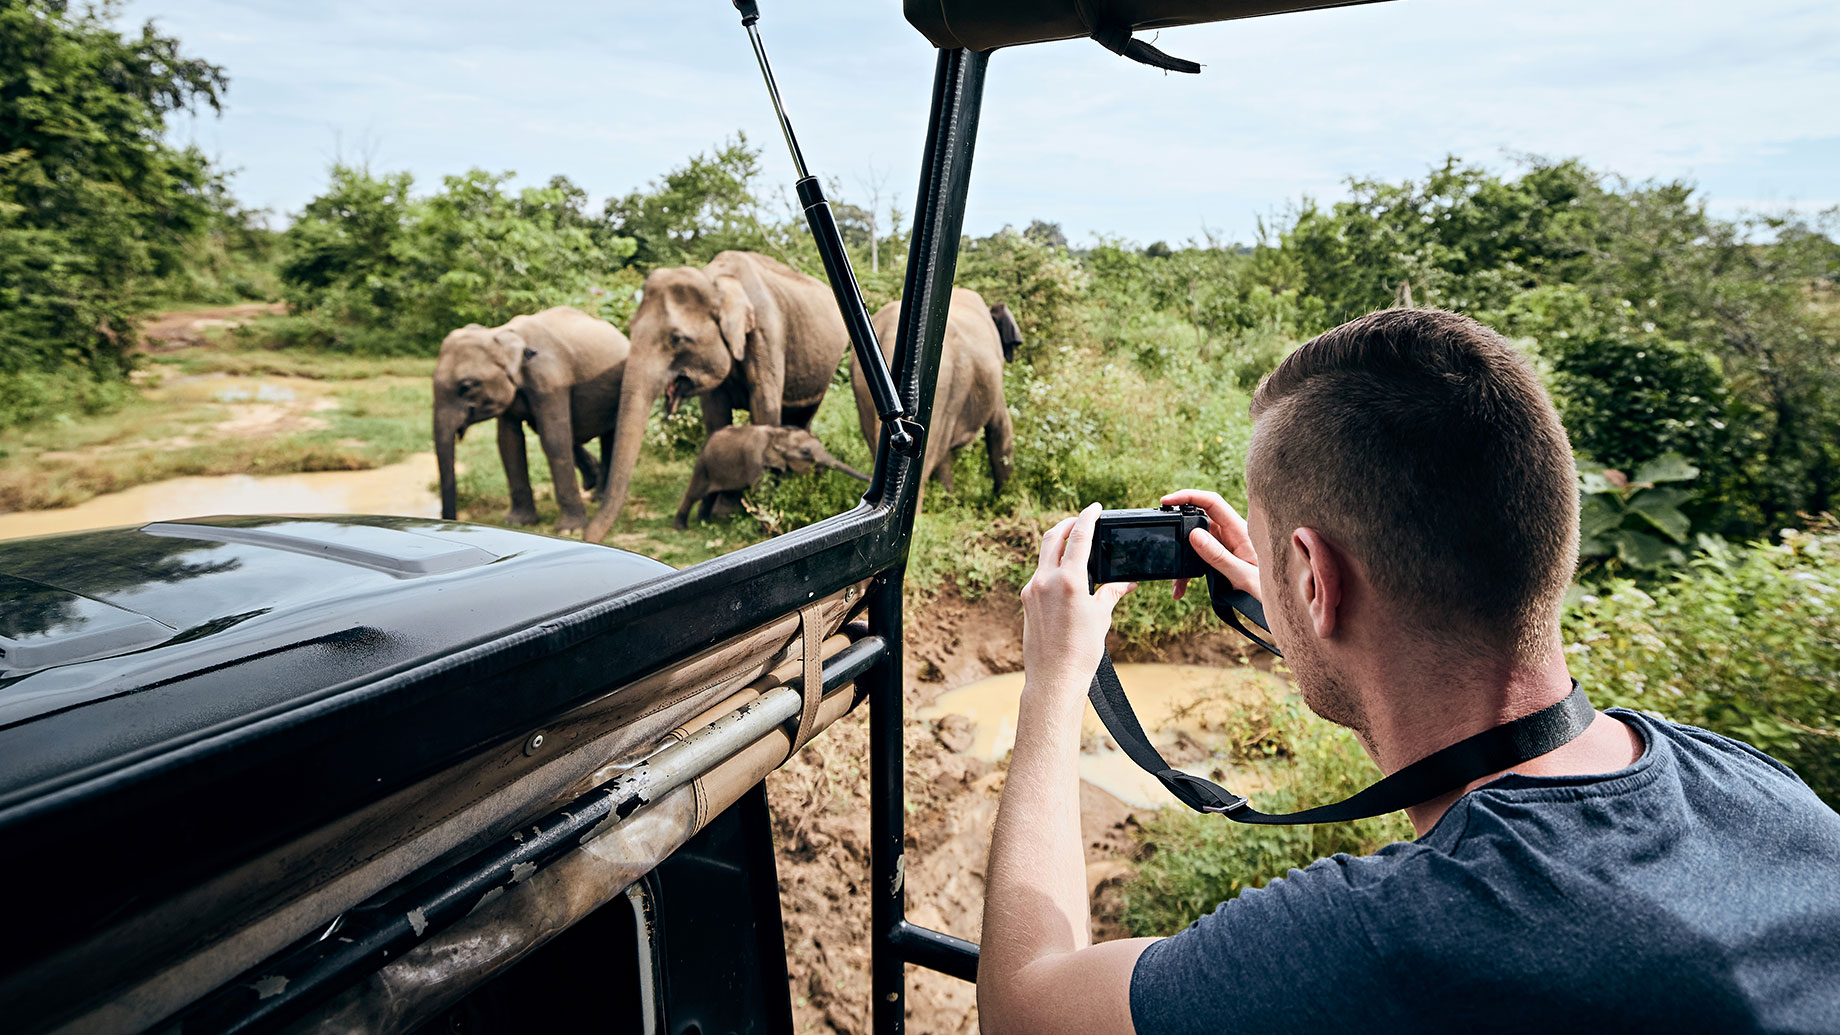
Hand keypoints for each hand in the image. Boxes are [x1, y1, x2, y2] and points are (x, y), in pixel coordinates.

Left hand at [1021, 504, 1133, 699]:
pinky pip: (1039, 574)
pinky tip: (1064, 573)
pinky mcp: (1025, 601)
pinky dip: (1051, 565)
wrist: (1055, 677)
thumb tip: (1128, 582)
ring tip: (1072, 544)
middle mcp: (1045, 580)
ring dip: (1057, 543)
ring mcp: (1032, 590)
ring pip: (1043, 555)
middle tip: (1080, 520)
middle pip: (1053, 537)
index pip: (1079, 537)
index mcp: (1068, 580)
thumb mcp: (1101, 617)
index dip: (1088, 517)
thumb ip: (1111, 592)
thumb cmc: (1081, 651)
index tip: (1095, 507)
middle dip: (1068, 524)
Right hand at [1160, 489, 1260, 603]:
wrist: (1280, 607)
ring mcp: (1227, 546)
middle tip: (1165, 543)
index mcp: (1241, 531)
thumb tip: (1194, 535)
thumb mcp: (1242, 576)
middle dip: (1180, 532)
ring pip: (1196, 542)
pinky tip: (1181, 589)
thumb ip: (1219, 557)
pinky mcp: (1222, 559)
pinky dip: (1187, 573)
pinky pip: (1199, 559)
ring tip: (1176, 582)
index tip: (1167, 501)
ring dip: (1183, 559)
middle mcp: (1232, 534)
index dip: (1189, 496)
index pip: (1212, 502)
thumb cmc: (1268, 591)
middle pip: (1199, 520)